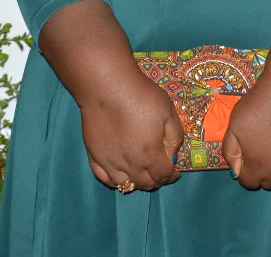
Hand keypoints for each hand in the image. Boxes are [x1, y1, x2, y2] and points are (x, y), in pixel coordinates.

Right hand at [81, 69, 183, 190]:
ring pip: (125, 185)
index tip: (176, 172)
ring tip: (141, 172)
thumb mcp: (168, 111)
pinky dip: (114, 180)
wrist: (108, 86)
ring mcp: (109, 162)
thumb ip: (175, 136)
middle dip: (157, 180)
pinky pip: (104, 178)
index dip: (172, 176)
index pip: (163, 175)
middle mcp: (129, 164)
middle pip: (145, 183)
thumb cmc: (141, 96)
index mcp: (150, 154)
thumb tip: (173, 155)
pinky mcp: (94, 155)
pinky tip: (119, 172)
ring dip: (137, 182)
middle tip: (161, 171)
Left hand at [222, 77, 270, 189]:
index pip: (249, 182)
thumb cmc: (259, 107)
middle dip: (265, 171)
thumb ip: (231, 152)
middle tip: (265, 149)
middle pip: (270, 183)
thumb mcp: (234, 126)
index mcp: (258, 167)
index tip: (248, 154)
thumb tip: (236, 172)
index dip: (245, 169)